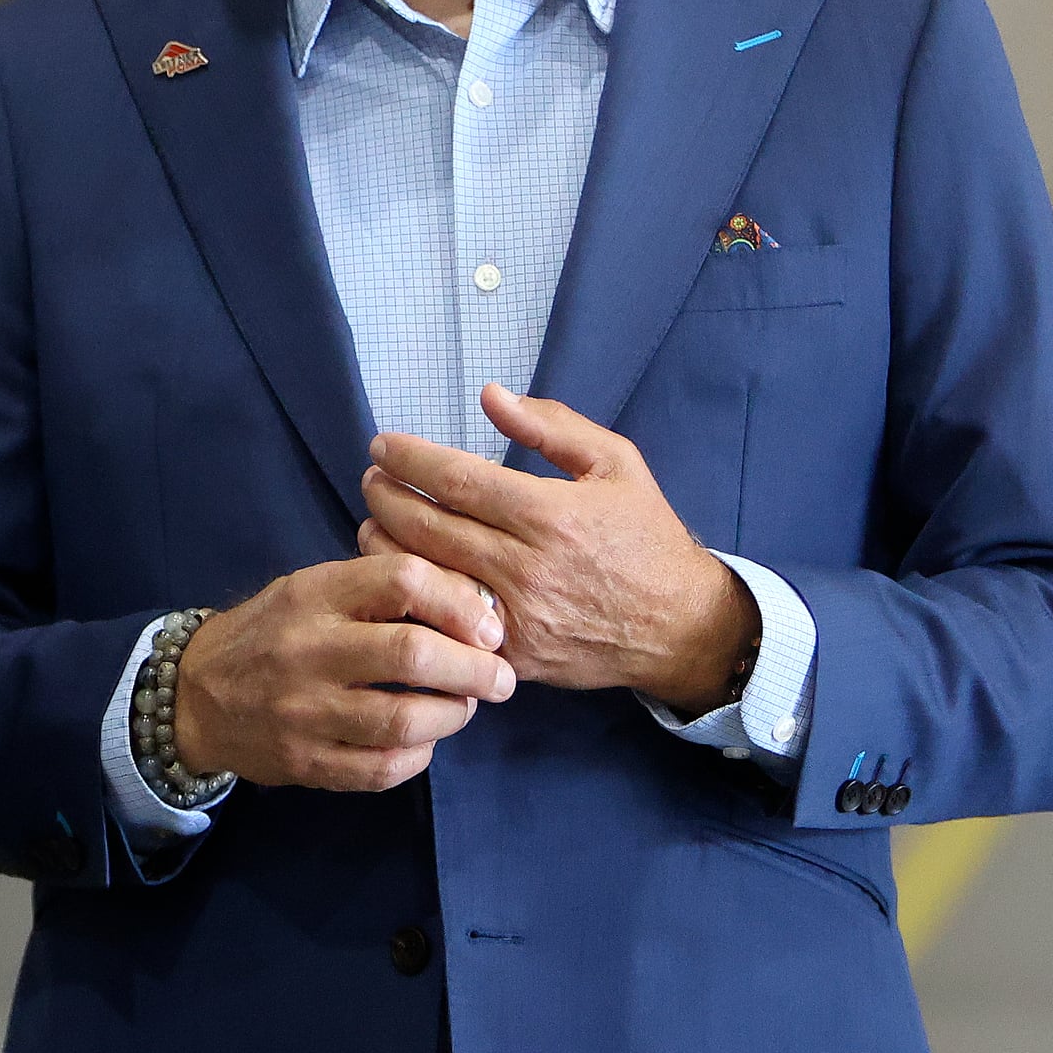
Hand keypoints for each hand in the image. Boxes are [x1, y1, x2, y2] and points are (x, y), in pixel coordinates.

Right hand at [172, 551, 516, 792]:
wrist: (195, 695)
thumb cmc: (271, 632)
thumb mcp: (312, 590)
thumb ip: (378, 593)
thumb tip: (473, 607)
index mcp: (314, 595)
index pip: (402, 581)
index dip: (460, 602)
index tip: (489, 626)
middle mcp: (308, 650)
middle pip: (413, 654)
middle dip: (476, 669)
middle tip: (502, 677)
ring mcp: (304, 712)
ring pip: (405, 719)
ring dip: (454, 715)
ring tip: (465, 707)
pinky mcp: (305, 763)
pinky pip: (383, 768)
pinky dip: (419, 755)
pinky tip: (423, 741)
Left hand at [356, 384, 756, 714]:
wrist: (681, 626)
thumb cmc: (645, 537)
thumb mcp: (615, 465)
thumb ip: (551, 426)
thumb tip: (490, 395)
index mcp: (551, 515)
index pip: (457, 480)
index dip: (410, 460)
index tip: (383, 446)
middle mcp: (527, 568)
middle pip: (428, 527)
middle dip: (386, 497)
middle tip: (371, 478)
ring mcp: (516, 617)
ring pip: (426, 578)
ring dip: (386, 544)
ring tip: (374, 519)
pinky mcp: (511, 656)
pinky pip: (443, 625)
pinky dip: (414, 597)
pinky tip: (400, 572)